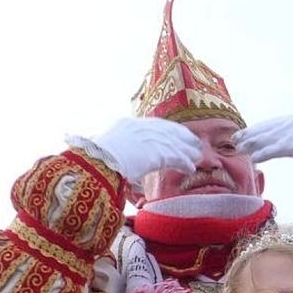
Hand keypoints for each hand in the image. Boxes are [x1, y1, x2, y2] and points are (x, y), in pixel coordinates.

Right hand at [72, 118, 201, 184]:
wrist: (97, 163)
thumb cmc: (95, 160)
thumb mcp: (106, 146)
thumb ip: (119, 145)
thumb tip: (120, 153)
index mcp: (128, 123)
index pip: (155, 124)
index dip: (169, 130)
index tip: (178, 134)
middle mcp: (142, 128)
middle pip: (170, 131)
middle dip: (184, 137)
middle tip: (195, 143)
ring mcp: (150, 139)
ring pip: (176, 144)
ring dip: (188, 152)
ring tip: (197, 158)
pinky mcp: (157, 153)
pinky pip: (176, 158)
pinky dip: (185, 163)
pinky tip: (191, 168)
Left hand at [235, 112, 292, 179]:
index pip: (279, 122)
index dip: (262, 128)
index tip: (248, 132)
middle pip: (272, 127)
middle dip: (253, 133)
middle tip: (237, 139)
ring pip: (272, 137)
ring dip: (254, 143)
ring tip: (240, 148)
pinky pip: (279, 149)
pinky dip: (265, 153)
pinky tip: (254, 158)